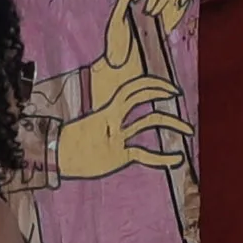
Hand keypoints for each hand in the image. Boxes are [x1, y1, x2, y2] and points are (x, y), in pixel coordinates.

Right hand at [45, 49, 192, 185]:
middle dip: (162, 92)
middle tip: (178, 95)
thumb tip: (121, 115)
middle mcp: (113, 119)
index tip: (170, 87)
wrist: (54, 157)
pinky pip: (144, 154)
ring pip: (149, 121)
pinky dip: (163, 158)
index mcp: (106, 109)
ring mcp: (116, 137)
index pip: (133, 88)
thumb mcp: (91, 124)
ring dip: (173, 122)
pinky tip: (177, 159)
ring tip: (189, 130)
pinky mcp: (118, 156)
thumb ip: (108, 118)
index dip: (153, 84)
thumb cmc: (71, 142)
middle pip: (142, 97)